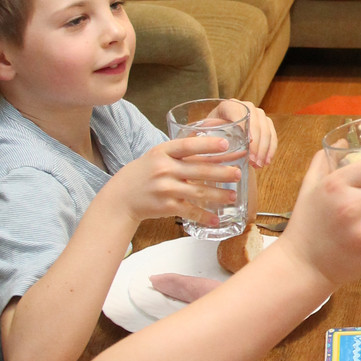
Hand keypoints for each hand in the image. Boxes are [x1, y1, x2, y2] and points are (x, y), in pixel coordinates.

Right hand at [105, 134, 240, 226]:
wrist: (121, 198)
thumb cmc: (142, 174)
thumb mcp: (156, 155)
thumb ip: (179, 151)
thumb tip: (207, 140)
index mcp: (162, 152)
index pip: (188, 145)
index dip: (208, 144)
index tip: (226, 144)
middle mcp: (164, 169)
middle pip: (199, 169)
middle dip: (222, 172)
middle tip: (239, 173)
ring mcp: (165, 188)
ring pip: (198, 192)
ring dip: (218, 195)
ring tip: (233, 196)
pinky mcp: (166, 206)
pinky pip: (190, 211)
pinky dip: (204, 216)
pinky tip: (215, 219)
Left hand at [208, 99, 276, 167]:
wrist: (218, 135)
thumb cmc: (209, 135)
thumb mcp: (204, 135)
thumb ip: (209, 139)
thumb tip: (217, 149)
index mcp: (228, 106)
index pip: (239, 112)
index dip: (245, 126)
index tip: (249, 142)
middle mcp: (245, 106)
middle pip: (256, 122)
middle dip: (256, 144)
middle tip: (253, 161)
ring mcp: (257, 114)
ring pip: (266, 129)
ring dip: (264, 149)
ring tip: (258, 165)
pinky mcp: (266, 123)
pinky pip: (273, 135)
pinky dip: (271, 149)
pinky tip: (266, 161)